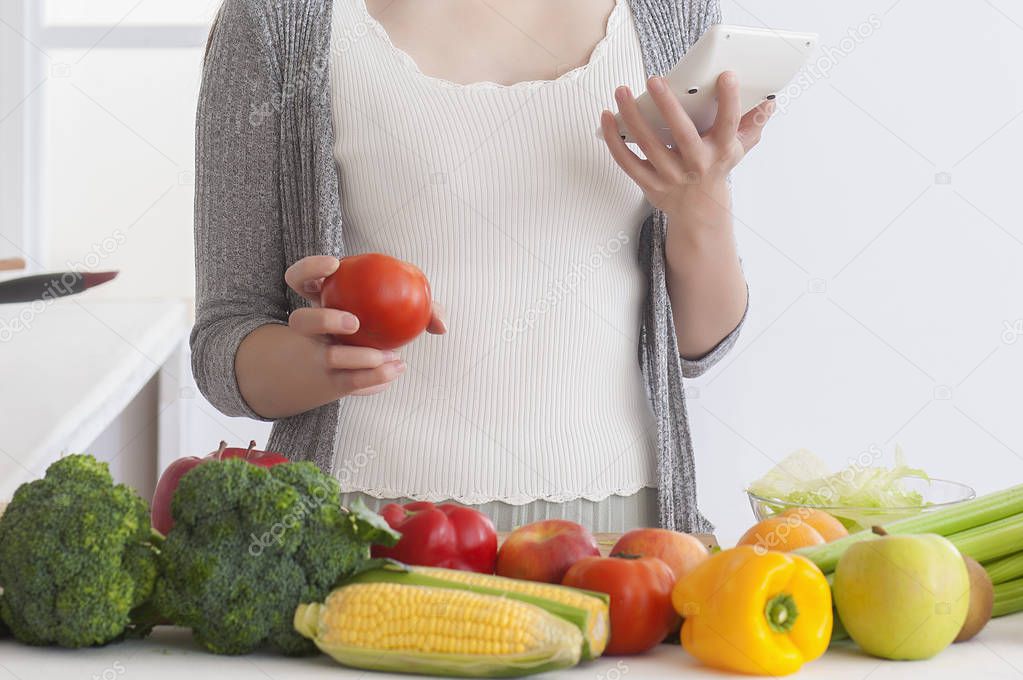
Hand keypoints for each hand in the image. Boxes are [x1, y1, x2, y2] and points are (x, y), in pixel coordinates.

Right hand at [283, 256, 446, 396]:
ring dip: (356, 357)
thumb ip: (424, 309)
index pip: (299, 278)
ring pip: (326, 357)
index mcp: (321, 300)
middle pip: (300, 321)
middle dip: (325, 319)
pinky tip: (397, 370)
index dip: (310, 269)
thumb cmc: (381, 322)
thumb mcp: (398, 307)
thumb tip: (441, 325)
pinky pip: (349, 383)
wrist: (361, 360)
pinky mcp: (331, 382)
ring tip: (386, 356)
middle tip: (355, 322)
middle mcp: (313, 329)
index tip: (334, 265)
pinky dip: (375, 378)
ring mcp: (318, 356)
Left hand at [600, 71, 773, 233]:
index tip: (726, 76)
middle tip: (654, 79)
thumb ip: (752, 123)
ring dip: (632, 117)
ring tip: (621, 91)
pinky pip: (627, 161)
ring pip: (648, 145)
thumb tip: (769, 101)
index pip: (729, 124)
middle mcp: (697, 165)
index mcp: (721, 152)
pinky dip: (613, 140)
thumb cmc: (717, 169)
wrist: (700, 212)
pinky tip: (607, 117)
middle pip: (682, 135)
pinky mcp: (649, 184)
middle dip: (668, 106)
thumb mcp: (739, 148)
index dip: (730, 100)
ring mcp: (671, 177)